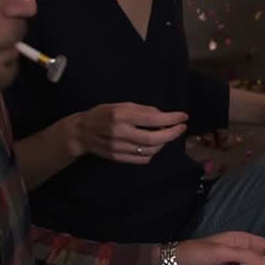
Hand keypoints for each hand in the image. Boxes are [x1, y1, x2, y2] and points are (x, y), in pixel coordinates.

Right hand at [70, 103, 187, 163]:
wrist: (81, 132)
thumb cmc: (102, 114)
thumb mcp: (120, 105)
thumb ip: (142, 110)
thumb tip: (163, 116)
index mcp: (120, 115)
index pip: (151, 119)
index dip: (171, 119)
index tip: (183, 117)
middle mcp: (120, 133)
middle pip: (153, 138)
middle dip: (172, 134)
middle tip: (181, 128)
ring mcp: (118, 148)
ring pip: (150, 150)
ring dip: (163, 143)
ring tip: (167, 135)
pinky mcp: (118, 158)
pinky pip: (142, 159)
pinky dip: (153, 152)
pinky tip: (155, 145)